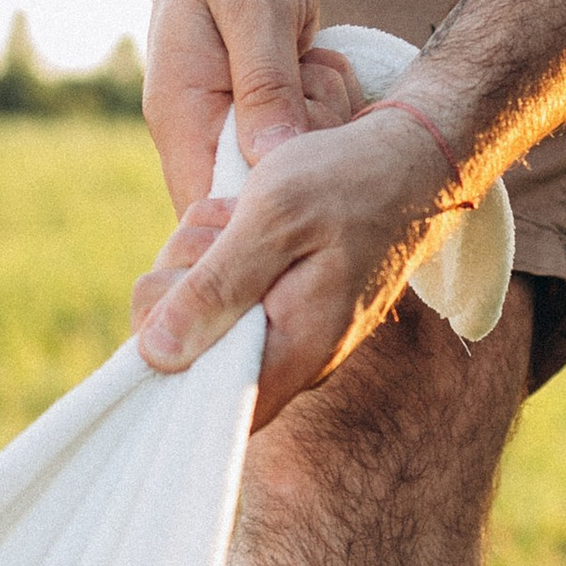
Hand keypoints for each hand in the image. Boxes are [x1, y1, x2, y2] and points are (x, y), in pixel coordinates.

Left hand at [131, 102, 458, 421]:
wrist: (409, 158)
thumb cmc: (349, 184)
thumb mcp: (273, 220)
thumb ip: (216, 289)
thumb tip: (156, 356)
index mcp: (293, 353)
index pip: (209, 406)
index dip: (168, 363)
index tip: (172, 298)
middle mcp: (288, 353)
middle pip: (186, 349)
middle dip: (178, 282)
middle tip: (222, 232)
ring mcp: (280, 323)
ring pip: (194, 304)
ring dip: (198, 249)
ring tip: (243, 214)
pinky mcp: (273, 294)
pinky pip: (217, 279)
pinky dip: (216, 240)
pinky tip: (243, 212)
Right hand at [143, 0, 355, 213]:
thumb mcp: (256, 8)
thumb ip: (265, 82)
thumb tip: (271, 161)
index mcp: (183, 120)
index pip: (206, 211)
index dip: (257, 215)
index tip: (305, 160)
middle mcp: (200, 139)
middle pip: (261, 199)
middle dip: (306, 151)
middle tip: (311, 81)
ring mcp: (232, 133)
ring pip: (293, 171)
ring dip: (323, 120)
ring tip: (311, 62)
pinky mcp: (262, 122)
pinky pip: (308, 141)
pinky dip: (329, 107)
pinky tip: (316, 65)